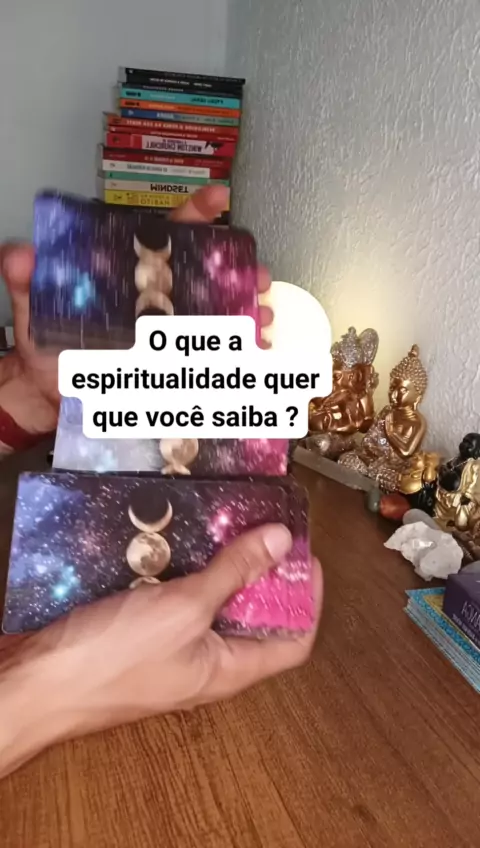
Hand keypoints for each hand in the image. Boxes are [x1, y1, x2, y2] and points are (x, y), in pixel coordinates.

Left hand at [0, 186, 272, 435]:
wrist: (45, 394)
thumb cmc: (43, 345)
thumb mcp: (32, 306)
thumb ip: (25, 279)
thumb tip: (19, 254)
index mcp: (129, 275)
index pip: (165, 235)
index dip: (194, 213)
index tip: (218, 198)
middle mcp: (156, 299)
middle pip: (207, 273)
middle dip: (239, 271)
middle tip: (258, 277)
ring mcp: (167, 333)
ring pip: (217, 314)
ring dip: (247, 313)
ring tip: (264, 321)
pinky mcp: (173, 365)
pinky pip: (210, 357)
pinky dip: (237, 356)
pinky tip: (255, 356)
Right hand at [0, 524, 322, 776]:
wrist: (39, 683)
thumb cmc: (112, 662)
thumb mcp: (185, 609)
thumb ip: (234, 573)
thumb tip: (282, 542)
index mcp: (230, 670)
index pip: (294, 642)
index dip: (309, 601)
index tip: (308, 559)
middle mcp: (207, 664)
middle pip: (254, 619)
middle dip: (264, 576)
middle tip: (263, 532)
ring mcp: (174, 649)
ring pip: (214, 605)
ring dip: (223, 568)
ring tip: (225, 529)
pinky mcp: (143, 633)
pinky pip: (178, 600)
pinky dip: (186, 572)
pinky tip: (178, 544)